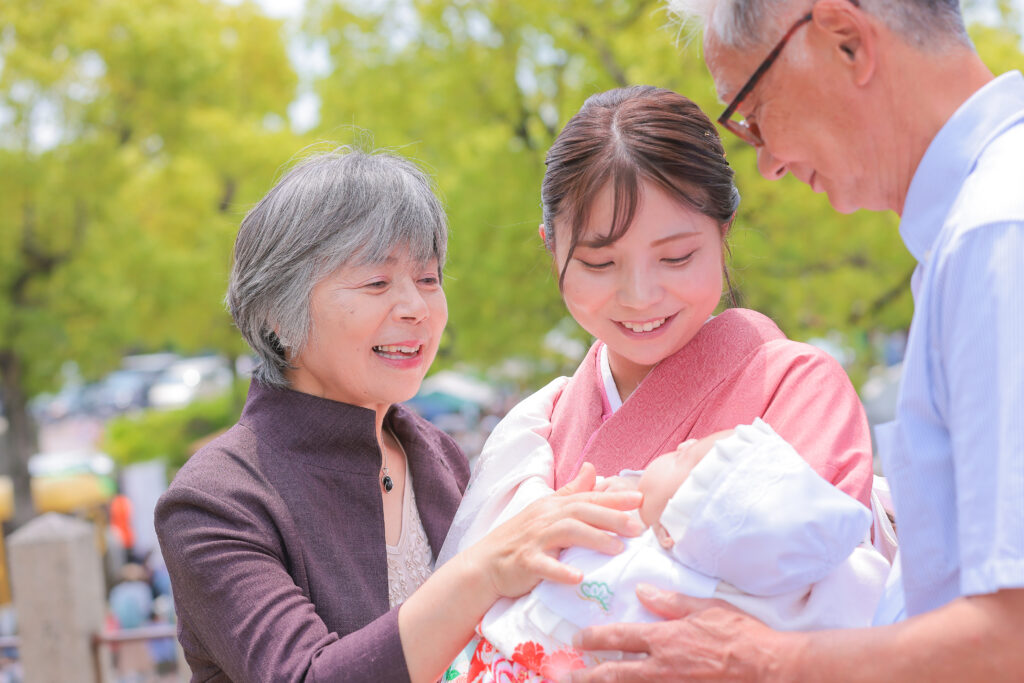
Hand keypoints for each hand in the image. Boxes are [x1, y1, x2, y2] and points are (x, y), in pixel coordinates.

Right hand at [469, 463, 643, 599]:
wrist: (486, 563)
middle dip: (611, 517)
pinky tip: (579, 578)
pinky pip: (544, 565)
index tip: (640, 499)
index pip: (587, 498)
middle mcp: (545, 518)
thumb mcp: (546, 510)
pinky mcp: (525, 562)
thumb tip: (593, 468)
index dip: (614, 498)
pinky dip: (561, 571)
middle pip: (581, 511)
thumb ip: (572, 491)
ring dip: (594, 539)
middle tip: (638, 527)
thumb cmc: (522, 537)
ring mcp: (534, 539)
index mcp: (553, 505)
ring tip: (618, 549)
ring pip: (567, 533)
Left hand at [565, 584, 793, 681]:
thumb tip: (642, 592)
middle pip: (615, 673)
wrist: (769, 668)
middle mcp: (662, 667)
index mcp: (665, 639)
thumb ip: (671, 602)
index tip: (578, 640)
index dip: (595, 639)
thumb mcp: (707, 608)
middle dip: (587, 676)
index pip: (620, 638)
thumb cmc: (741, 634)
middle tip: (567, 676)